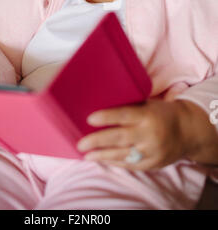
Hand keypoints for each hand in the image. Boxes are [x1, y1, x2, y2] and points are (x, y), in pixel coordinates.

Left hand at [77, 99, 192, 170]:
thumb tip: (99, 104)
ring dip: (102, 155)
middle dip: (97, 141)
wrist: (187, 131)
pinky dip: (115, 162)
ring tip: (86, 154)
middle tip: (80, 143)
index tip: (89, 119)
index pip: (124, 115)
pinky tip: (102, 160)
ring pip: (123, 155)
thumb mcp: (148, 104)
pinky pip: (130, 164)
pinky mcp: (152, 164)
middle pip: (120, 138)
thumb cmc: (161, 112)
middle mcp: (150, 134)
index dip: (106, 117)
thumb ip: (129, 107)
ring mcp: (151, 152)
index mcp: (148, 115)